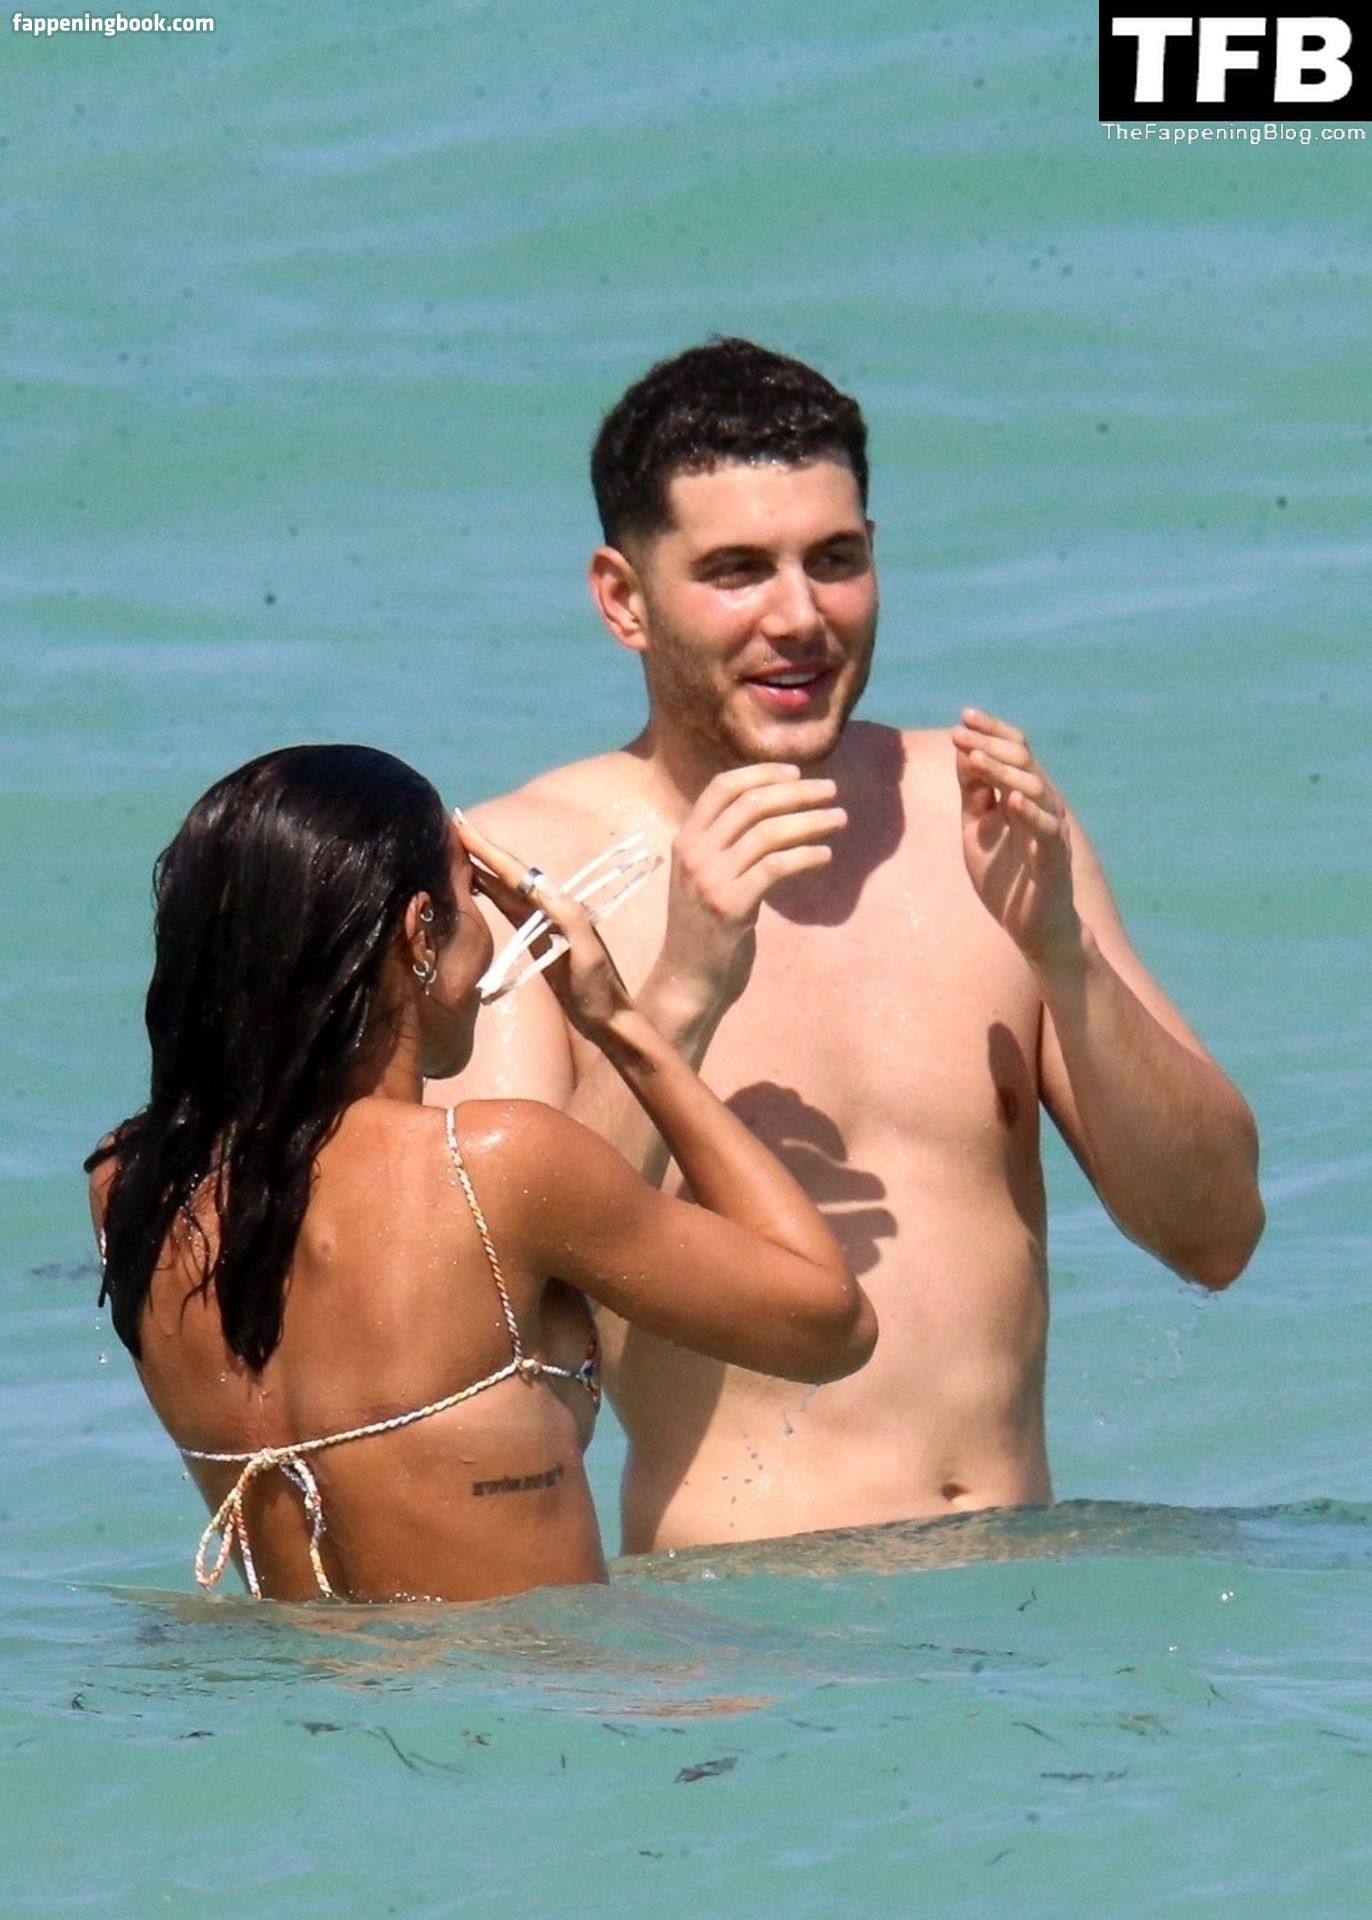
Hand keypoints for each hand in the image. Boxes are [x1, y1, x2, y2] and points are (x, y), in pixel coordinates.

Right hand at [456, 819, 634, 1044]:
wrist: (607, 1019)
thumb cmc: (599, 990)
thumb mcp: (587, 954)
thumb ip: (569, 918)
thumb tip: (540, 882)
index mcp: (559, 907)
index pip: (517, 873)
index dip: (489, 850)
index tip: (462, 826)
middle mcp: (548, 908)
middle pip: (508, 873)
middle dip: (480, 850)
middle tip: (450, 825)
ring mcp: (540, 922)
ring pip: (505, 887)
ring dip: (481, 867)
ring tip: (454, 848)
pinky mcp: (534, 938)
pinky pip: (506, 907)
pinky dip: (488, 891)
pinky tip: (473, 884)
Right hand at [654, 764, 846, 1013]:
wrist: (689, 978)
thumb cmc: (704, 926)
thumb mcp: (704, 875)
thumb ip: (725, 843)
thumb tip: (773, 807)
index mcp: (685, 839)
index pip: (723, 787)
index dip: (762, 773)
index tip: (796, 772)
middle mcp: (694, 854)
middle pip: (752, 804)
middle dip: (797, 792)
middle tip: (831, 790)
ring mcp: (710, 880)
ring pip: (769, 833)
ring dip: (811, 820)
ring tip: (839, 818)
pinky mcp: (731, 907)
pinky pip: (776, 867)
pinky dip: (806, 855)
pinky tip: (826, 854)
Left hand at [952, 709, 1079, 968]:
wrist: (1034, 928)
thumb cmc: (1008, 878)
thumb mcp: (979, 830)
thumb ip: (974, 794)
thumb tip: (963, 751)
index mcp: (1023, 796)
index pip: (1014, 752)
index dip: (992, 731)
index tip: (964, 715)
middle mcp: (1043, 806)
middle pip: (1025, 761)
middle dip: (992, 743)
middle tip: (962, 731)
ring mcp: (1051, 830)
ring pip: (1036, 788)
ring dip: (1004, 770)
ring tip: (976, 756)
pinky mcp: (1054, 859)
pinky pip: (1047, 829)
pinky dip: (1029, 812)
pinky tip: (1010, 799)